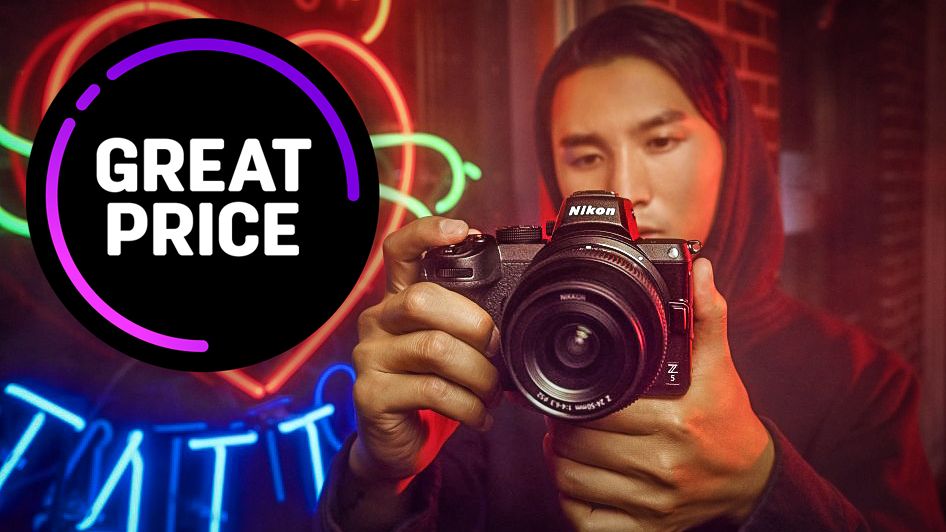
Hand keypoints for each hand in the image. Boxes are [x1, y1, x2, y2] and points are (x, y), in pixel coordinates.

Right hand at [348, 216, 501, 489]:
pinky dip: (469, 406)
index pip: (399, 250)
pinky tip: (480, 416)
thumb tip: (518, 308)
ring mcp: (369, 357)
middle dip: (474, 324)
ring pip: (434, 348)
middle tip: (495, 349)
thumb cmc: (433, 387)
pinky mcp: (371, 394)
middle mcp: (377, 320)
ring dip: (478, 374)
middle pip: (422, 299)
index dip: (427, 233)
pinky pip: (432, 392)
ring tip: (492, 392)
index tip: (462, 231)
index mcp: (399, 299)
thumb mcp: (451, 347)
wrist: (399, 443)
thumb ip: (467, 321)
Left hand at [545, 258, 773, 530]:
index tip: (576, 392)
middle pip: (576, 445)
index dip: (577, 400)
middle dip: (563, 427)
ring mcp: (653, 503)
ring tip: (568, 442)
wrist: (750, 480)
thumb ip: (706, 316)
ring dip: (560, 461)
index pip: (599, 410)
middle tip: (567, 415)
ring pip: (571, 481)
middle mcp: (664, 466)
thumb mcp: (719, 366)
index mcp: (677, 422)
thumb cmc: (726, 420)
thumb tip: (700, 269)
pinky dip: (572, 500)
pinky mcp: (645, 530)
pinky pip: (585, 520)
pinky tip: (580, 480)